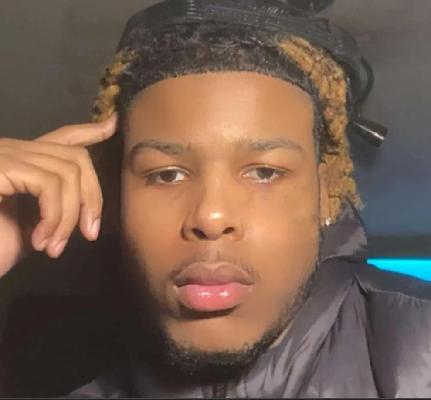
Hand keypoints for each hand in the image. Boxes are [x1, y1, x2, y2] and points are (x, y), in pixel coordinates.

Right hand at [0, 114, 116, 277]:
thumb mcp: (34, 226)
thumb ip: (55, 207)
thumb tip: (82, 206)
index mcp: (24, 161)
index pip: (63, 137)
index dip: (90, 130)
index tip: (113, 124)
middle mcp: (13, 150)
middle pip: (76, 157)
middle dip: (92, 197)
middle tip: (89, 233)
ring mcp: (5, 155)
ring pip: (68, 172)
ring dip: (69, 217)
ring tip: (54, 247)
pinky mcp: (1, 166)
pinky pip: (49, 184)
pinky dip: (54, 216)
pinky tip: (41, 240)